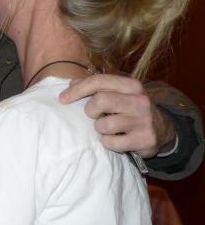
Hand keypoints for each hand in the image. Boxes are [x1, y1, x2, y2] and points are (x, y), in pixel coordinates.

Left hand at [59, 74, 175, 157]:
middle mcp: (140, 101)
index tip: (63, 99)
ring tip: (108, 128)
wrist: (162, 130)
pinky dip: (107, 143)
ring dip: (100, 128)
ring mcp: (143, 121)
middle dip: (90, 110)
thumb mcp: (118, 94)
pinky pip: (111, 143)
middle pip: (100, 101)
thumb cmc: (130, 109)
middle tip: (95, 115)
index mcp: (131, 86)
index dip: (77, 90)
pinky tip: (116, 139)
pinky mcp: (144, 140)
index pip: (99, 81)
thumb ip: (96, 87)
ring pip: (104, 125)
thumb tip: (71, 85)